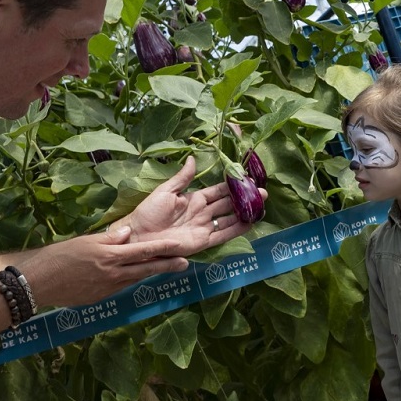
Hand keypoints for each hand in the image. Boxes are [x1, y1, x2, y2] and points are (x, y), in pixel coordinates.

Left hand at [118, 156, 265, 252]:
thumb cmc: (148, 212)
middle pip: (228, 204)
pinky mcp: (203, 241)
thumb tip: (194, 158)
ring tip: (261, 207)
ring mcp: (204, 227)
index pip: (218, 191)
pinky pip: (223, 234)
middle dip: (245, 198)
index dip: (232, 186)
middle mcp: (202, 212)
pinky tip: (250, 223)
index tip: (247, 179)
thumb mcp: (166, 191)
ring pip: (229, 219)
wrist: (139, 236)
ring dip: (245, 213)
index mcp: (194, 198)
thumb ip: (183, 177)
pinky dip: (237, 229)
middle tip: (262, 192)